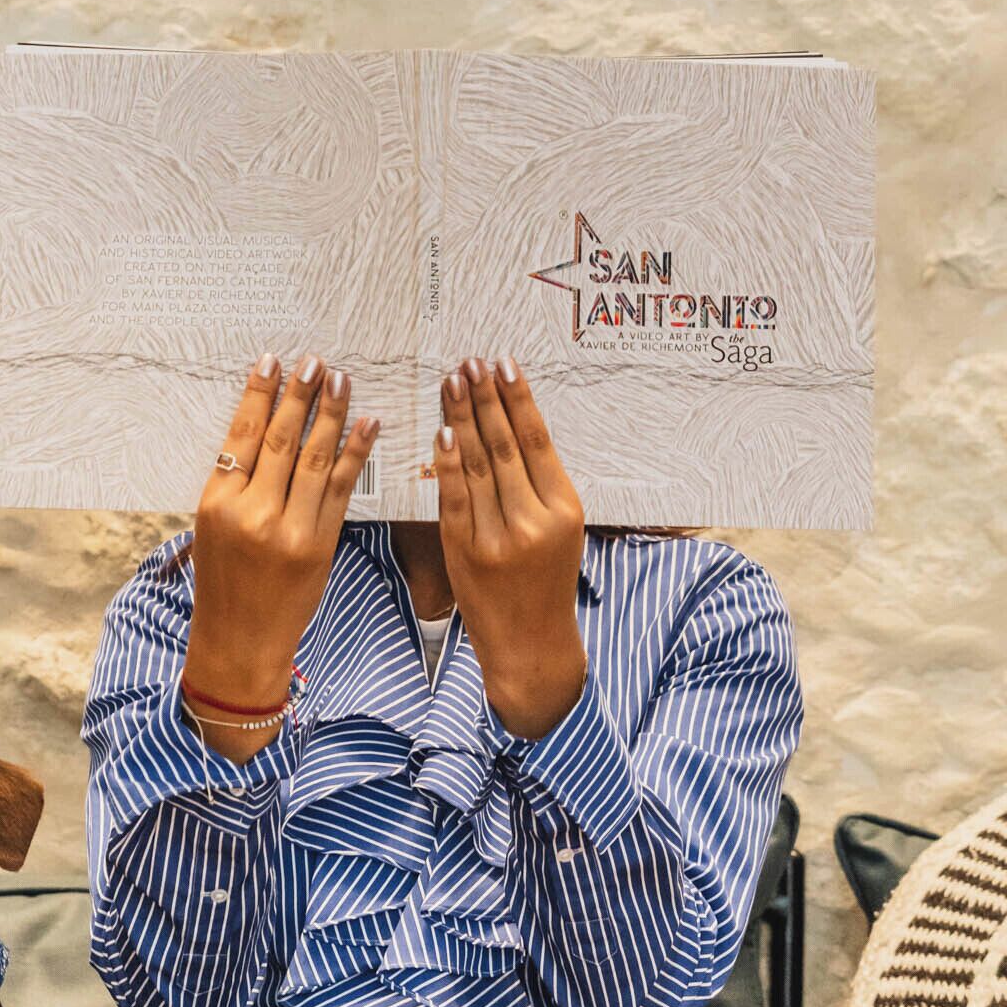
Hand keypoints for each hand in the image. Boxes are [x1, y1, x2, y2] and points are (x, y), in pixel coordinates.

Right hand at [183, 355, 378, 757]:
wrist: (240, 641)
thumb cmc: (221, 582)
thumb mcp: (210, 528)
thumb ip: (233, 483)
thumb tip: (261, 430)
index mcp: (217, 503)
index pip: (242, 435)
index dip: (259, 395)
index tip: (272, 362)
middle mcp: (252, 513)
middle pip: (281, 440)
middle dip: (300, 395)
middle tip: (315, 361)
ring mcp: (288, 530)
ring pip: (314, 458)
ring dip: (331, 414)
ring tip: (341, 381)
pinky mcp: (319, 545)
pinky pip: (341, 489)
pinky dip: (355, 453)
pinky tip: (367, 424)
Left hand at [433, 357, 587, 740]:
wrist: (531, 644)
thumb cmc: (545, 582)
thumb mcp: (562, 533)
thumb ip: (541, 486)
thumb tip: (513, 425)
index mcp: (564, 510)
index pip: (537, 441)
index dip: (517, 399)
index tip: (502, 365)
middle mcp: (534, 521)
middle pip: (506, 445)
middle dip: (485, 399)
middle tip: (470, 362)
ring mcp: (498, 538)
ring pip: (478, 464)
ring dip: (462, 418)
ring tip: (452, 382)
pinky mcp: (466, 552)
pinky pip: (453, 498)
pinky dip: (446, 462)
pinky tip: (441, 431)